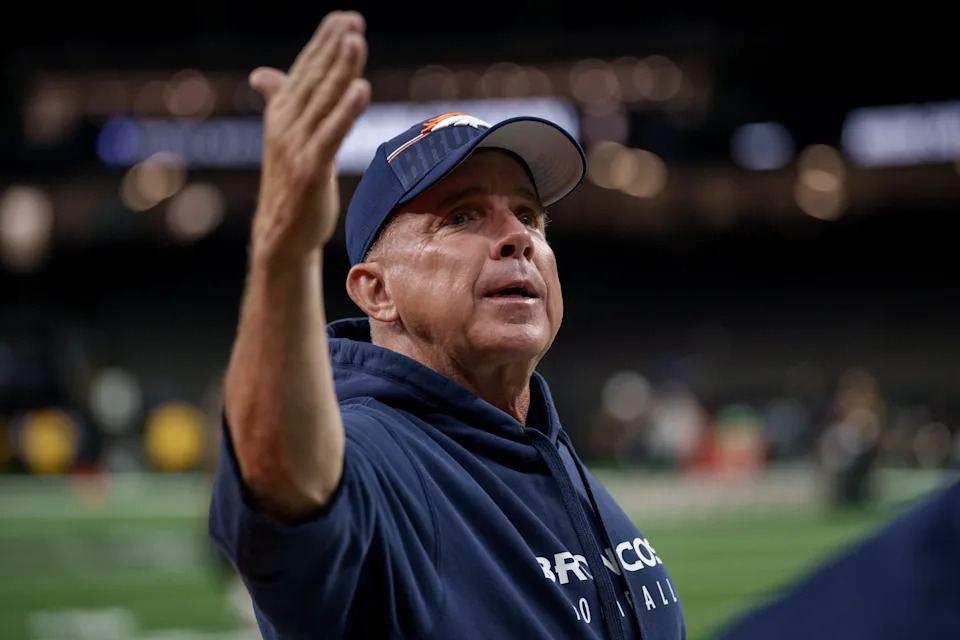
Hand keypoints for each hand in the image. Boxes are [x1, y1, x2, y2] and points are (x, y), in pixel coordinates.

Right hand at [249, 11, 370, 263]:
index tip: (344, 18)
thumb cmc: (289, 184)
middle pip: (314, 79)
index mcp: (281, 114)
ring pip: (323, 100)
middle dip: (334, 47)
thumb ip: (280, 102)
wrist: (281, 233)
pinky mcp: (311, 169)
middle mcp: (285, 125)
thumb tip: (263, 74)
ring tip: (356, 41)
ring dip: (340, 69)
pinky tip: (361, 88)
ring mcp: (296, 146)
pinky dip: (345, 110)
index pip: (305, 70)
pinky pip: (331, 134)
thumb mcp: (285, 139)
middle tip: (353, 19)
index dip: (323, 43)